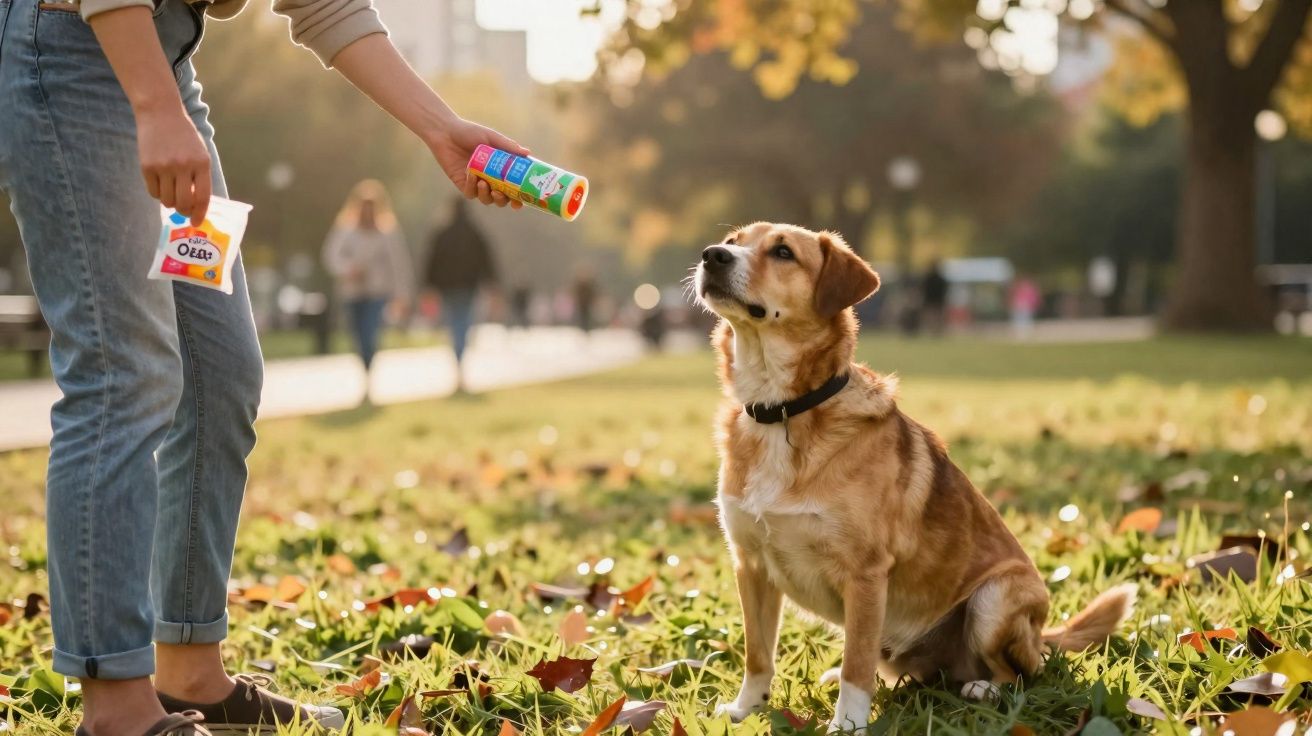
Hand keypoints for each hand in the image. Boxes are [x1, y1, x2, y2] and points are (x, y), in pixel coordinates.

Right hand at [135, 106, 211, 225]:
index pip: (203, 197)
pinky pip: (153, 192)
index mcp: (202, 164)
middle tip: (183, 210)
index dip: (200, 213)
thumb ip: (200, 176)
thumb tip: (196, 204)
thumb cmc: (184, 136)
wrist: (160, 113)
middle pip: (184, 203)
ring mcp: (164, 167)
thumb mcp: (200, 153)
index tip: (196, 222)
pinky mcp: (147, 166)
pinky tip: (161, 183)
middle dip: (184, 211)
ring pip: (167, 200)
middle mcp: (184, 166)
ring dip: (170, 202)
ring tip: (171, 190)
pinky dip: (158, 193)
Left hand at [428, 118, 528, 208]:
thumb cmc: (469, 132)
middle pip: (501, 198)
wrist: (446, 132)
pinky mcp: (463, 184)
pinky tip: (472, 175)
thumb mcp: (491, 137)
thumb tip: (528, 153)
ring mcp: (476, 183)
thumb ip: (508, 146)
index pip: (514, 187)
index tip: (521, 201)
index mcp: (501, 169)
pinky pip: (470, 193)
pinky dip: (472, 187)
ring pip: (486, 199)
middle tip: (501, 194)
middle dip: (503, 200)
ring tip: (485, 184)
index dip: (519, 197)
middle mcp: (491, 178)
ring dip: (487, 196)